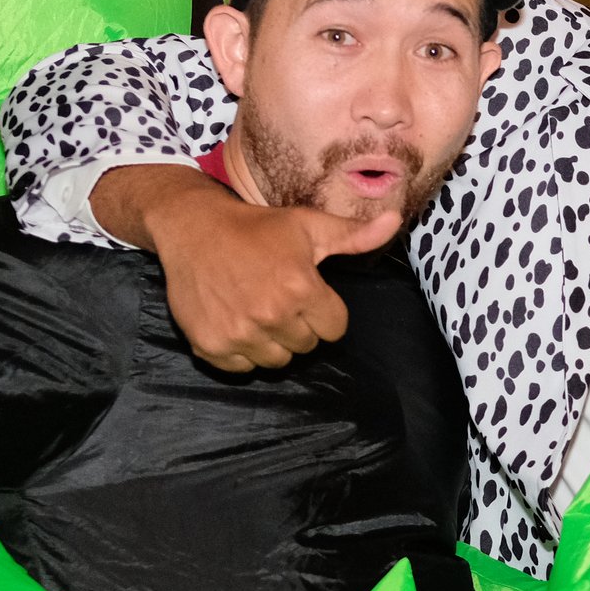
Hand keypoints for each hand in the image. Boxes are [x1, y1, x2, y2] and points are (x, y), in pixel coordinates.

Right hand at [97, 164, 398, 370]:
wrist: (192, 228)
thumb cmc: (256, 227)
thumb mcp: (308, 225)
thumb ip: (354, 235)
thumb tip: (397, 221)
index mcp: (301, 288)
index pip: (335, 329)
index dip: (324, 311)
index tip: (305, 293)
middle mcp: (271, 315)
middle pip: (306, 346)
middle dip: (298, 326)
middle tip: (277, 298)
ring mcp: (238, 334)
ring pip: (276, 361)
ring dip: (272, 342)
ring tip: (257, 310)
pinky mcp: (210, 346)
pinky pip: (242, 368)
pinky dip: (241, 352)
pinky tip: (235, 321)